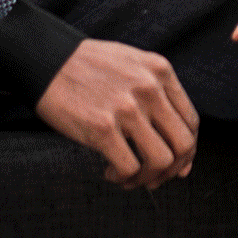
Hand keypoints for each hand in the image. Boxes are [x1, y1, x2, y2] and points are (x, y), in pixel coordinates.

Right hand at [35, 39, 199, 187]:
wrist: (46, 58)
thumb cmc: (89, 67)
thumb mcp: (133, 66)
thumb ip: (159, 100)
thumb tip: (182, 155)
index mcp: (160, 71)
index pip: (191, 122)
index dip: (186, 150)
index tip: (172, 163)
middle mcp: (149, 88)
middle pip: (183, 145)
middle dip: (173, 170)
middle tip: (153, 176)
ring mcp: (127, 108)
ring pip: (161, 161)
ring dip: (149, 178)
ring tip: (130, 177)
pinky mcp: (102, 127)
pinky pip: (129, 168)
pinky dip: (124, 179)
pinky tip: (110, 172)